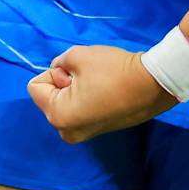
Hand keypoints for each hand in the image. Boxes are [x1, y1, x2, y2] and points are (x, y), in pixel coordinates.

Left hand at [27, 44, 175, 142]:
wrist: (152, 85)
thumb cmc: (112, 70)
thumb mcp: (77, 55)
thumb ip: (59, 62)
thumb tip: (58, 71)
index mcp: (57, 116)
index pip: (35, 87)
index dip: (53, 72)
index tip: (76, 71)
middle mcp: (67, 132)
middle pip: (49, 97)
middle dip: (63, 82)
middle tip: (89, 76)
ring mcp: (83, 134)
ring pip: (65, 103)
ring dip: (75, 89)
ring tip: (99, 83)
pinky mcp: (98, 131)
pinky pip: (80, 110)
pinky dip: (87, 98)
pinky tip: (106, 91)